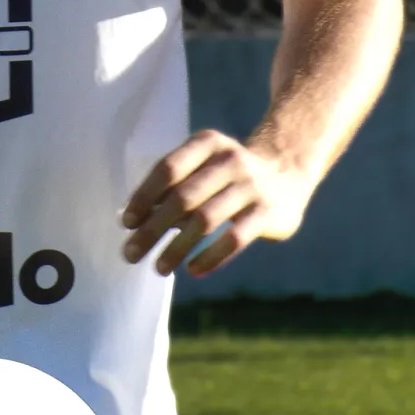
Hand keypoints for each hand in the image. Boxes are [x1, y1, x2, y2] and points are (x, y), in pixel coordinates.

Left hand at [120, 129, 312, 277]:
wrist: (288, 171)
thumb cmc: (229, 174)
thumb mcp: (203, 169)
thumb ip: (172, 189)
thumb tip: (132, 221)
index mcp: (208, 143)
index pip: (168, 168)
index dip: (143, 196)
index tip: (126, 223)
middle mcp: (230, 160)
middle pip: (182, 197)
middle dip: (152, 228)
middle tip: (131, 253)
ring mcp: (251, 186)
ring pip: (205, 220)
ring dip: (176, 247)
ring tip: (158, 268)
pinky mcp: (268, 213)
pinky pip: (234, 239)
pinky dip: (211, 257)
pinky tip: (192, 270)